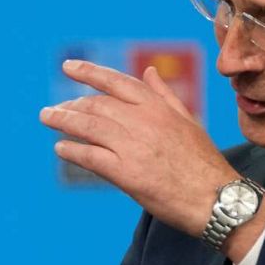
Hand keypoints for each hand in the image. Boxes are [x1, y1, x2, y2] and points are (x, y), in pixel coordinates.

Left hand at [42, 60, 244, 238]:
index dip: (89, 72)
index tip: (68, 67)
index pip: (116, 82)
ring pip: (89, 126)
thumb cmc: (203, 162)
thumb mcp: (188, 120)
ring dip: (63, 121)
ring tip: (48, 119)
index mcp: (157, 107)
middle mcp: (143, 121)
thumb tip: (150, 71)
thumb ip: (164, 95)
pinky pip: (90, 157)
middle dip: (71, 105)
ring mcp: (133, 146)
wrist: (216, 198)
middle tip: (53, 110)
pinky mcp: (126, 173)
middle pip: (96, 105)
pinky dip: (72, 151)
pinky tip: (60, 149)